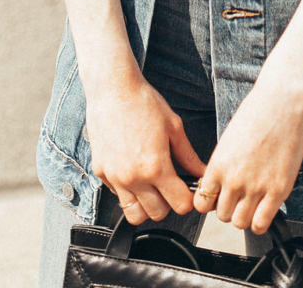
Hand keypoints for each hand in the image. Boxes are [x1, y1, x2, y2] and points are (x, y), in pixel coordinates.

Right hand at [86, 72, 205, 225]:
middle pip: (158, 214)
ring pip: (134, 214)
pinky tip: (134, 171)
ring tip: (152, 186)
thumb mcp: (174, 127)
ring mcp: (115, 177)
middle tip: (170, 185)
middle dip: (168, 203)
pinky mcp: (101, 173)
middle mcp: (134, 177)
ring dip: (146, 205)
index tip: (188, 190)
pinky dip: (128, 191)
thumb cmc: (144, 102)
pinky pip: (117, 196)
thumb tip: (202, 173)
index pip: (180, 205)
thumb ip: (189, 156)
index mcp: (156, 167)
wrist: (113, 89)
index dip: (188, 199)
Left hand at [192, 78, 302, 233]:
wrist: (281, 102)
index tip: (217, 198)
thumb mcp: (229, 140)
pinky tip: (263, 210)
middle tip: (238, 198)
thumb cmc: (257, 113)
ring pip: (240, 223)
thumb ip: (223, 165)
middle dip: (229, 208)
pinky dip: (260, 222)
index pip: (201, 203)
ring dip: (244, 216)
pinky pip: (261, 224)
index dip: (209, 202)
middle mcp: (234, 180)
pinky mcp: (278, 191)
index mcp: (218, 165)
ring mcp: (256, 187)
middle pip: (221, 215)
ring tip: (252, 203)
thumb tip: (220, 184)